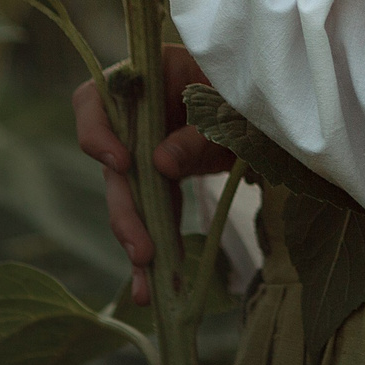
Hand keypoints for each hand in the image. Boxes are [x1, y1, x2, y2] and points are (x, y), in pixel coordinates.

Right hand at [74, 44, 235, 305]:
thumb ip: (197, 129)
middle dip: (125, 210)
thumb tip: (160, 164)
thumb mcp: (230, 104)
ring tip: (146, 283)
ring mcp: (145, 150)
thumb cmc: (247, 90)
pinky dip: (154, 249)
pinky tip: (151, 286)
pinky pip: (152, 214)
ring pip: (128, 198)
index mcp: (148, 77)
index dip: (97, 131)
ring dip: (135, 241)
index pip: (96, 98)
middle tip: (141, 247)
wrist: (269, 110)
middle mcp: (136, 116)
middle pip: (112, 163)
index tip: (120, 163)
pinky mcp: (159, 181)